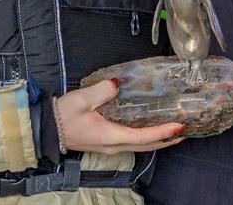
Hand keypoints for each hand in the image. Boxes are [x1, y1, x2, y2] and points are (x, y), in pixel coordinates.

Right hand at [54, 79, 185, 153]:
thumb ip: (102, 91)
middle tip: (184, 130)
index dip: (162, 132)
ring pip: (140, 147)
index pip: (142, 137)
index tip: (178, 126)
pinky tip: (150, 129)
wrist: (48, 129)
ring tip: (172, 132)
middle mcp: (113, 145)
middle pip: (146, 146)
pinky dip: (146, 138)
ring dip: (158, 140)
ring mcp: (110, 146)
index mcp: (110, 135)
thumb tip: (117, 85)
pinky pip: (132, 143)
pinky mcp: (106, 142)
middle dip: (167, 140)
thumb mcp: (82, 99)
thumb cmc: (63, 115)